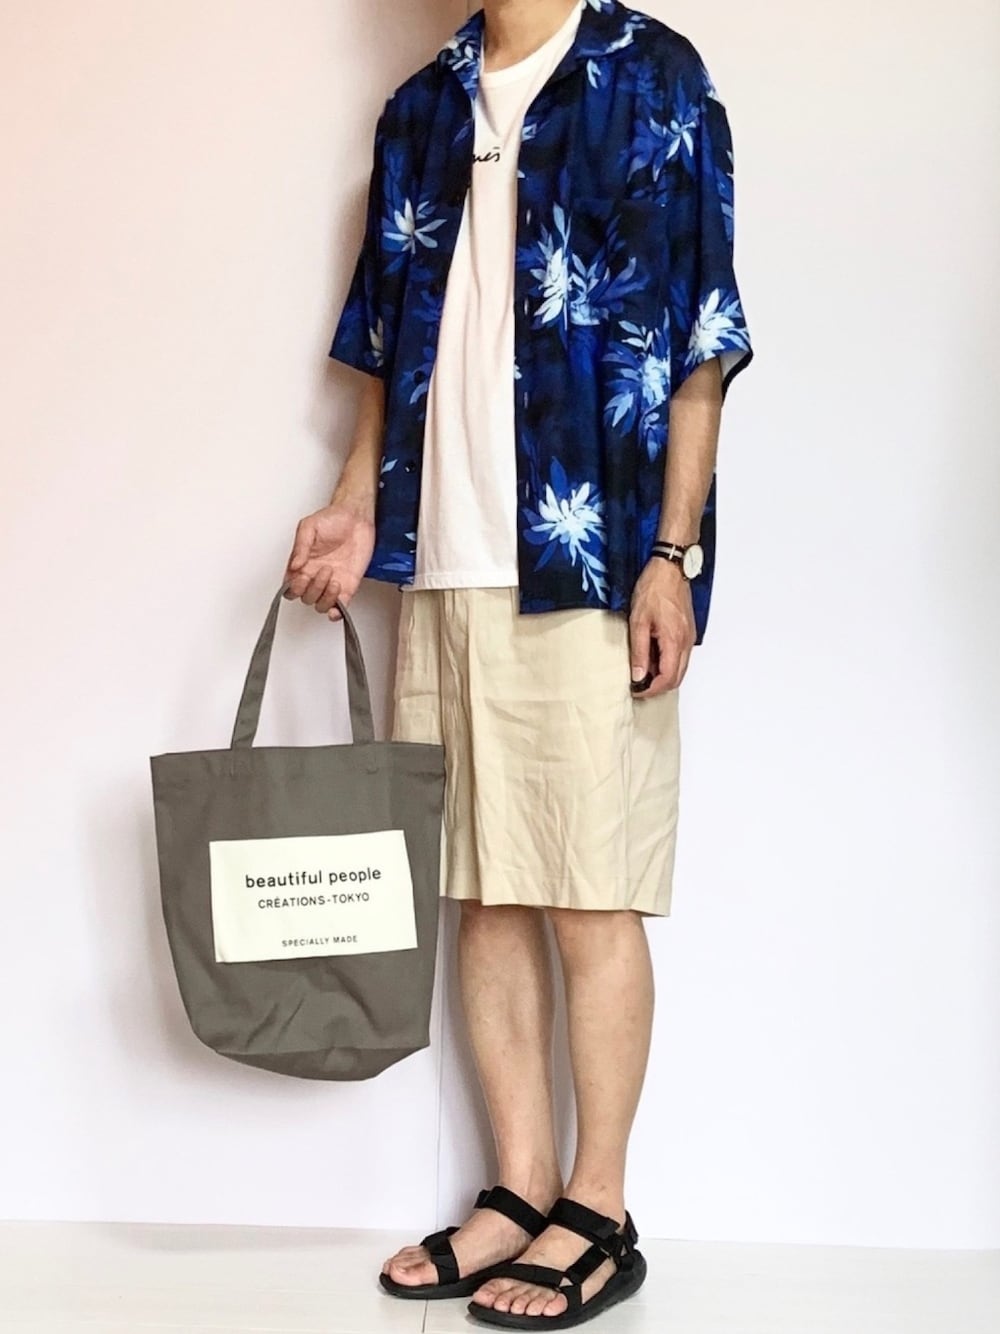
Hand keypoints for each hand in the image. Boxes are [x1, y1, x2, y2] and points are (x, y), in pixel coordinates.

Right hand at [282, 499, 374, 619]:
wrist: (356, 517)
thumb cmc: (333, 519)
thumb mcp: (309, 527)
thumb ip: (301, 546)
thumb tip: (294, 565)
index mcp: (302, 564)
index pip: (291, 588)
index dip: (294, 588)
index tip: (302, 576)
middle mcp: (315, 576)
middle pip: (306, 598)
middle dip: (314, 589)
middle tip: (324, 570)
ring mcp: (331, 582)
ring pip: (322, 605)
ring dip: (326, 598)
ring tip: (335, 579)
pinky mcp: (348, 585)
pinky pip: (341, 606)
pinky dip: (338, 612)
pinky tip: (338, 605)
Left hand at [628, 559, 695, 695]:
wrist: (670, 569)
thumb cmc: (654, 589)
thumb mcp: (639, 621)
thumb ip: (640, 651)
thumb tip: (639, 675)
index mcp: (674, 641)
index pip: (667, 678)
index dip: (651, 690)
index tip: (637, 690)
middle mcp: (686, 642)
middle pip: (677, 678)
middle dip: (658, 687)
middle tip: (639, 685)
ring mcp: (689, 637)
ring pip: (680, 668)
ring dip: (664, 675)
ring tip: (643, 670)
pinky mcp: (688, 631)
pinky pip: (681, 656)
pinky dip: (668, 663)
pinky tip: (653, 656)